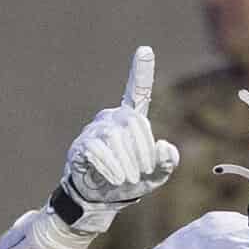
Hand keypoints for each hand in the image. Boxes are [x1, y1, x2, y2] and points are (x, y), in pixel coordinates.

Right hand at [56, 46, 179, 230]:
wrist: (100, 200)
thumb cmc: (130, 182)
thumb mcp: (155, 176)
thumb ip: (167, 163)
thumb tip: (165, 147)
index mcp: (131, 121)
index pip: (137, 92)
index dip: (141, 72)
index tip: (145, 49)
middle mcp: (112, 118)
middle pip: (134, 123)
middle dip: (142, 150)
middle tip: (142, 173)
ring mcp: (95, 130)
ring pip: (115, 137)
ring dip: (126, 162)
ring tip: (128, 179)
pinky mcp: (81, 145)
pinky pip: (97, 149)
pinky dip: (110, 166)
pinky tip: (116, 178)